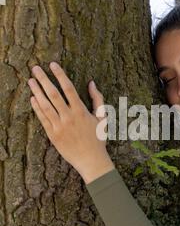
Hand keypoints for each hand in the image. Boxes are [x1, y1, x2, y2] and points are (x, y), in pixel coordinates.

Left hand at [27, 62, 114, 182]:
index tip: (53, 65)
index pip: (68, 88)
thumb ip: (97, 99)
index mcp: (81, 111)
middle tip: (35, 68)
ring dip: (37, 91)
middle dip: (44, 79)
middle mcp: (68, 117)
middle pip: (53, 94)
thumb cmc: (98, 138)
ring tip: (30, 80)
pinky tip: (32, 98)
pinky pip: (42, 119)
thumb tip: (92, 83)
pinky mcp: (53, 135)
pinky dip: (37, 108)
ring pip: (45, 105)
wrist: (90, 160)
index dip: (60, 75)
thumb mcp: (102, 117)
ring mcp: (59, 127)